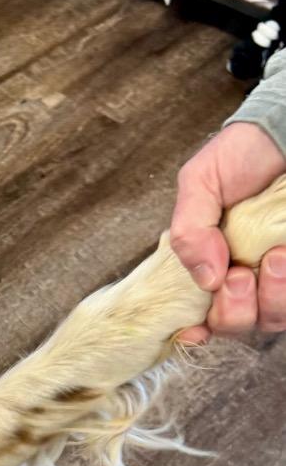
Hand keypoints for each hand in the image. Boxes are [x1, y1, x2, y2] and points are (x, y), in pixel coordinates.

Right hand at [170, 121, 285, 342]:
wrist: (285, 132)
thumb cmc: (242, 154)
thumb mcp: (198, 183)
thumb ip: (189, 230)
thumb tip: (204, 279)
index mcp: (209, 265)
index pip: (198, 315)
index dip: (193, 333)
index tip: (194, 331)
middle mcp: (245, 278)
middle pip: (236, 326)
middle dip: (234, 311)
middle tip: (235, 274)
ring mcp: (278, 278)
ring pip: (273, 319)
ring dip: (272, 297)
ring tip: (275, 256)